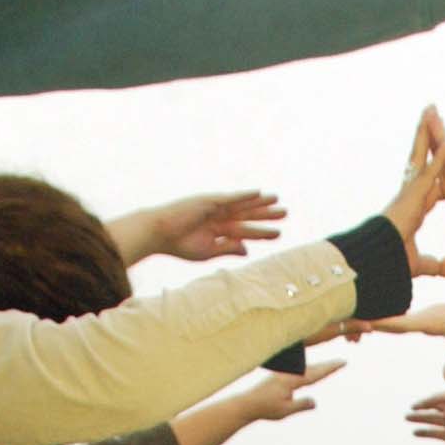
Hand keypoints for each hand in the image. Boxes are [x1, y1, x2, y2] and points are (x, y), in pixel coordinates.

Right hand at [155, 191, 286, 260]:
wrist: (159, 234)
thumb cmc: (179, 244)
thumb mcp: (208, 251)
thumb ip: (227, 248)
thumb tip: (247, 250)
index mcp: (219, 230)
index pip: (245, 231)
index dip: (262, 232)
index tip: (278, 234)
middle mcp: (219, 217)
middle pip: (247, 215)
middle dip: (266, 215)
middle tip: (285, 213)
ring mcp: (214, 207)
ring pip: (242, 205)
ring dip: (259, 203)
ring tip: (277, 201)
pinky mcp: (208, 201)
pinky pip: (229, 198)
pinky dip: (243, 195)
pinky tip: (257, 193)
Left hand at [239, 359, 344, 423]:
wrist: (247, 404)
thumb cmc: (265, 408)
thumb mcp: (285, 410)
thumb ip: (301, 405)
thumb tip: (315, 402)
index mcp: (291, 381)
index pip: (315, 374)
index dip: (330, 369)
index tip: (342, 363)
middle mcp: (289, 375)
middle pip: (312, 369)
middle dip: (328, 366)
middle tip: (342, 362)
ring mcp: (284, 375)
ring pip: (306, 370)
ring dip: (319, 368)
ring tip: (331, 366)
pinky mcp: (280, 378)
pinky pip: (299, 373)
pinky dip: (309, 371)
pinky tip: (311, 373)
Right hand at [355, 296, 444, 386]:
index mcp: (434, 320)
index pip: (399, 324)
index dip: (377, 323)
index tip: (356, 323)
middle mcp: (427, 315)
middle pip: (389, 318)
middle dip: (365, 319)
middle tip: (336, 322)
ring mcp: (428, 315)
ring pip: (395, 317)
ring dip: (373, 319)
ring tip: (346, 323)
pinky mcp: (432, 318)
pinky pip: (404, 319)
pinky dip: (387, 321)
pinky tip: (374, 324)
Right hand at [382, 107, 444, 274]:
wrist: (379, 263)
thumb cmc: (391, 263)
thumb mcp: (416, 262)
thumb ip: (427, 262)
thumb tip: (434, 267)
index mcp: (414, 207)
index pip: (428, 181)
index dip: (435, 167)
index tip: (441, 154)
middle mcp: (411, 194)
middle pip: (422, 159)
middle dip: (427, 138)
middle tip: (432, 115)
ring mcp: (411, 192)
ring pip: (422, 156)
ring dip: (428, 133)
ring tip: (433, 109)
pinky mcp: (414, 195)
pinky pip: (430, 171)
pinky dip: (440, 157)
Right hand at [407, 393, 444, 444]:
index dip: (433, 399)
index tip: (420, 404)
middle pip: (438, 407)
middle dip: (424, 407)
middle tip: (411, 410)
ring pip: (435, 420)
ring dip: (422, 419)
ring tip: (407, 418)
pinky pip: (437, 433)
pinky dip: (426, 432)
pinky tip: (416, 433)